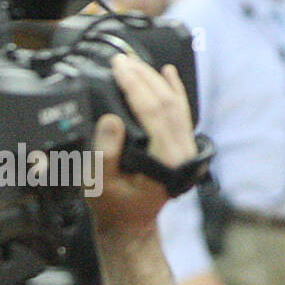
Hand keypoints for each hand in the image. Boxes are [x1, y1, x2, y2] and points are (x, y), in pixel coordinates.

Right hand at [86, 54, 196, 236]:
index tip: (119, 68)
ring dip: (156, 79)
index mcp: (165, 159)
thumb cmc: (115, 207)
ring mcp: (185, 146)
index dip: (135, 86)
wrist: (131, 224)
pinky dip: (174, 90)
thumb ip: (106, 153)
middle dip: (144, 77)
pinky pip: (181, 111)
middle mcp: (181, 150)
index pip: (153, 111)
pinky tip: (168, 73)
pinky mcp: (181, 143)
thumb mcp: (100, 184)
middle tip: (123, 60)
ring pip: (175, 104)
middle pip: (167, 102)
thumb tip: (111, 120)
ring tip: (137, 62)